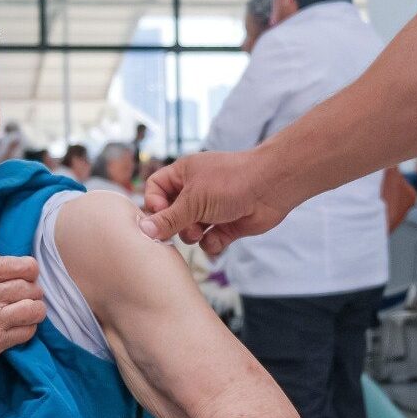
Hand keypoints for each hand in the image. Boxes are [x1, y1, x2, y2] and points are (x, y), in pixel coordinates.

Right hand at [0, 256, 45, 375]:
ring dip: (34, 310)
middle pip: (30, 287)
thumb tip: (0, 261)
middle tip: (26, 296)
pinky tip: (16, 328)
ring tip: (25, 312)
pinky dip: (26, 330)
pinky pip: (26, 333)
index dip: (30, 270)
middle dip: (32, 290)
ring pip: (35, 310)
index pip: (21, 265)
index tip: (28, 275)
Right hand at [138, 150, 294, 255]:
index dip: (154, 205)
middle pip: (171, 215)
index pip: (155, 189)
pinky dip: (213, 242)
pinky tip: (221, 237)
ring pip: (189, 231)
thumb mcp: (193, 200)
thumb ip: (168, 218)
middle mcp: (195, 191)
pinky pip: (209, 241)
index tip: (160, 216)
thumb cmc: (231, 183)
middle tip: (184, 228)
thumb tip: (145, 230)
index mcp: (183, 174)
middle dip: (176, 225)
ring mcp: (211, 209)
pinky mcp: (226, 226)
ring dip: (193, 235)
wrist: (271, 187)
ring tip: (202, 231)